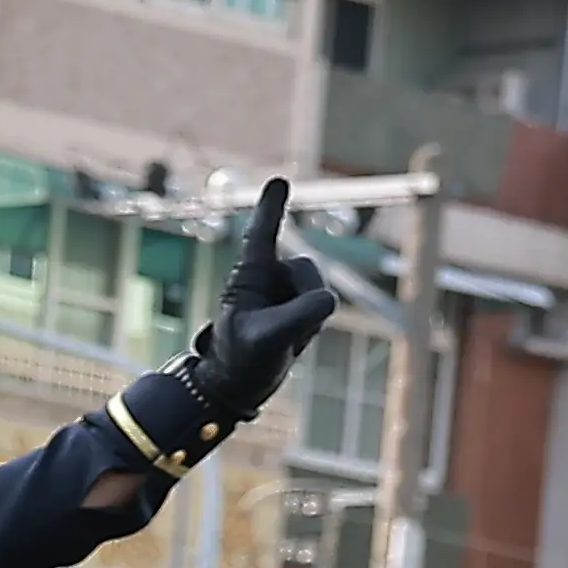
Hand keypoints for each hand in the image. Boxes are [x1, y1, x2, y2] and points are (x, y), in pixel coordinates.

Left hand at [177, 173, 337, 434]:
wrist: (240, 385)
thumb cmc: (241, 360)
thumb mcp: (268, 338)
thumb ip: (300, 315)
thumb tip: (328, 299)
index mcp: (248, 276)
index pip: (261, 236)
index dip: (271, 209)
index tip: (279, 181)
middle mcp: (268, 276)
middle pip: (308, 270)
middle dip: (305, 298)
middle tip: (280, 332)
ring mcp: (285, 290)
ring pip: (319, 291)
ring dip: (307, 318)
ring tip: (281, 339)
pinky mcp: (299, 304)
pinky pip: (322, 308)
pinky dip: (311, 326)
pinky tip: (292, 341)